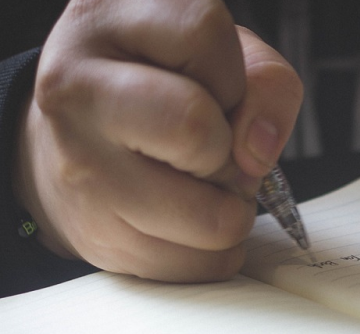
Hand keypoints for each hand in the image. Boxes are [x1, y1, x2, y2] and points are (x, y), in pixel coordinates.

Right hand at [13, 0, 301, 281]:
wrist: (75, 148)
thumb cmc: (163, 91)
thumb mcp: (221, 57)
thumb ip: (265, 83)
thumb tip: (258, 150)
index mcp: (104, 18)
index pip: (202, 33)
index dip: (232, 70)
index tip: (215, 87)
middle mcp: (75, 89)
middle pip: (197, 130)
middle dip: (230, 147)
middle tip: (212, 146)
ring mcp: (79, 169)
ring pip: (212, 218)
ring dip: (231, 207)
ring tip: (200, 182)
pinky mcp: (97, 237)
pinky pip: (204, 264)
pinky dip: (215, 248)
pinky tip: (183, 216)